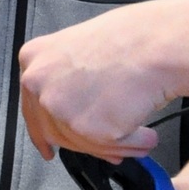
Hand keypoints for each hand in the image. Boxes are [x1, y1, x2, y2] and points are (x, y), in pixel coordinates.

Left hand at [17, 0, 188, 160]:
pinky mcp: (83, 126)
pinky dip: (130, 145)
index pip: (31, 107)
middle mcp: (38, 82)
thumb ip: (65, 83)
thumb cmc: (131, 40)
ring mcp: (58, 105)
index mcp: (34, 59)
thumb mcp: (79, 51)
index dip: (43, 132)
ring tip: (139, 137)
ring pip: (81, 143)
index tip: (47, 146)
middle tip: (111, 148)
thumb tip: (70, 118)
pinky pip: (105, 147)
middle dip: (86, 143)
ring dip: (113, 145)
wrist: (157, 45)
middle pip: (54, 131)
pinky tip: (144, 135)